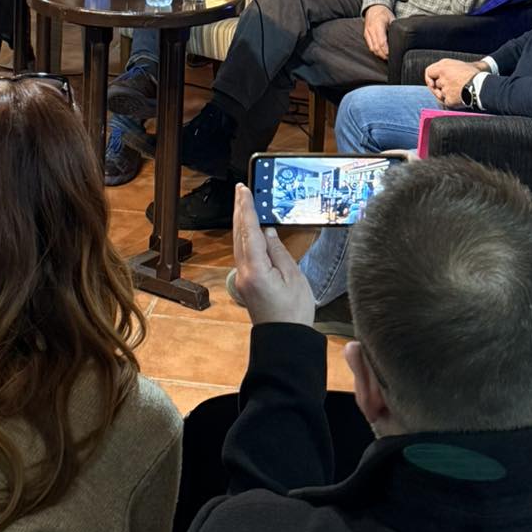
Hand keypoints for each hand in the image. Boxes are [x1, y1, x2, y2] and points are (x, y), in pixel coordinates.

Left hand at [232, 184, 315, 326]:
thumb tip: (268, 232)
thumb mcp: (294, 277)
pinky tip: (250, 230)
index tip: (243, 190)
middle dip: (239, 210)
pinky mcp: (246, 284)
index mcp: (255, 269)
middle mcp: (243, 272)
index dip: (246, 207)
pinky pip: (243, 253)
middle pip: (238, 234)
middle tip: (241, 190)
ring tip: (244, 204)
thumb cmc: (294, 313)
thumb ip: (279, 252)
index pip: (248, 230)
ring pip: (238, 243)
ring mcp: (242, 279)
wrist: (284, 341)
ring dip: (241, 223)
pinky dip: (245, 237)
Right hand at [362, 5, 393, 58]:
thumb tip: (403, 37)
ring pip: (372, 48)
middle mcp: (371, 29)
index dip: (386, 50)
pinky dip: (375, 51)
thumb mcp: (392, 18)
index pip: (382, 41)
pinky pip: (369, 46)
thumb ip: (395, 28)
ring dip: (379, 54)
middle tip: (390, 59)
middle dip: (383, 55)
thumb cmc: (384, 13)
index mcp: (378, 24)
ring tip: (386, 58)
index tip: (390, 55)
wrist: (373, 8)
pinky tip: (380, 53)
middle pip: (376, 47)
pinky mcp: (365, 35)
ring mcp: (367, 32)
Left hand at [423, 57, 485, 105]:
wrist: (482, 86)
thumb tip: (436, 75)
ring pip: (441, 94)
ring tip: (460, 91)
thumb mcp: (459, 65)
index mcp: (444, 66)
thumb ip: (446, 68)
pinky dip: (452, 101)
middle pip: (436, 84)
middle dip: (441, 87)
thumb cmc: (474, 75)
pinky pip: (447, 102)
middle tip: (452, 88)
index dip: (429, 78)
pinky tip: (460, 97)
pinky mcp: (449, 100)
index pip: (429, 72)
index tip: (433, 83)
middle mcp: (442, 77)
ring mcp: (445, 89)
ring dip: (447, 94)